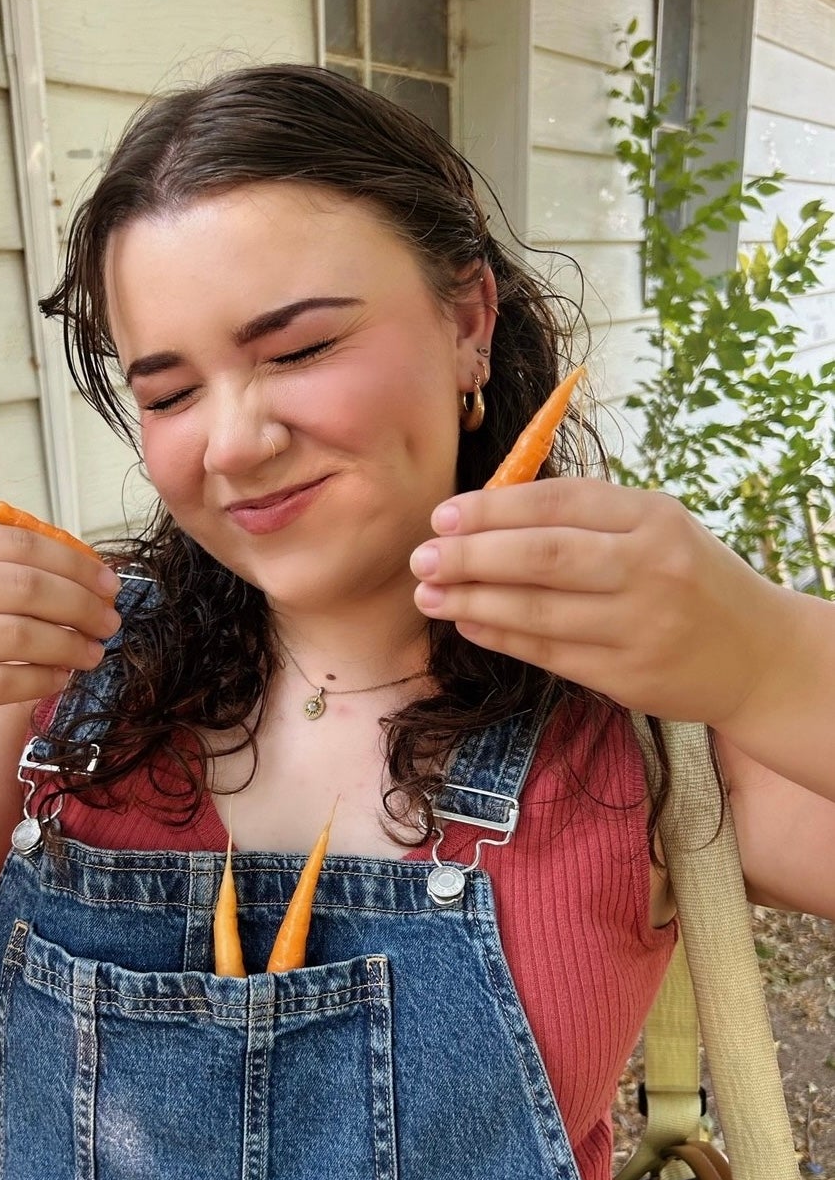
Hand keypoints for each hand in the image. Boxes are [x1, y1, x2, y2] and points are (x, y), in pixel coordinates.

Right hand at [0, 525, 121, 751]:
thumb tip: (79, 572)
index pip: (17, 544)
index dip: (74, 563)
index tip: (109, 583)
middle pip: (25, 587)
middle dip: (81, 605)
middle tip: (110, 621)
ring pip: (18, 635)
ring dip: (69, 645)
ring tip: (92, 653)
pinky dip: (40, 681)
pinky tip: (59, 679)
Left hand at [409, 478, 788, 727]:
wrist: (756, 655)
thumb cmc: (688, 579)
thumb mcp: (655, 528)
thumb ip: (585, 517)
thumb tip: (486, 513)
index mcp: (653, 517)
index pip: (557, 504)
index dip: (492, 509)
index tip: (443, 516)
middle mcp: (649, 568)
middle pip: (542, 555)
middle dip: (471, 556)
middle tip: (422, 558)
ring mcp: (639, 625)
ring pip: (537, 609)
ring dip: (472, 601)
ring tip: (429, 594)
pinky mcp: (627, 675)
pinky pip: (547, 652)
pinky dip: (500, 635)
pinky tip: (468, 623)